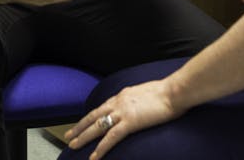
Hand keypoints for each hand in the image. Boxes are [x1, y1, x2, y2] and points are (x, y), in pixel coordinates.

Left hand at [64, 80, 180, 158]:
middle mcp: (118, 102)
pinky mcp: (130, 122)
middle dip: (79, 127)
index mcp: (122, 95)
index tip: (82, 123)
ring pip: (97, 126)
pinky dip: (101, 148)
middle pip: (94, 116)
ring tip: (73, 145)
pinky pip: (111, 137)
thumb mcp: (146, 93)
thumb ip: (137, 100)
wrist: (174, 91)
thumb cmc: (167, 92)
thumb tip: (137, 106)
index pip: (102, 107)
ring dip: (84, 137)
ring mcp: (123, 112)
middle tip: (68, 136)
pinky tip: (93, 157)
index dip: (90, 117)